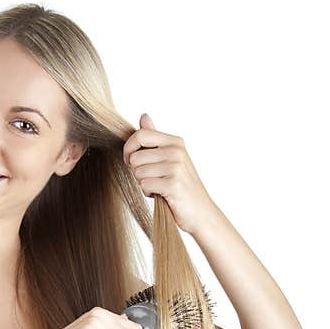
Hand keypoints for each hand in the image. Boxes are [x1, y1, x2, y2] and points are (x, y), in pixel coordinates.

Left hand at [122, 113, 222, 236]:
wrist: (200, 212)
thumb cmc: (181, 186)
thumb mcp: (169, 158)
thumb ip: (154, 137)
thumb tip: (144, 116)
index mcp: (175, 142)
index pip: (140, 134)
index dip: (128, 149)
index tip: (130, 161)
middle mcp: (176, 151)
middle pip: (135, 157)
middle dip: (137, 172)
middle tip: (153, 179)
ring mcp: (176, 167)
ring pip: (138, 172)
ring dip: (144, 184)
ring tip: (159, 187)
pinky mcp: (173, 184)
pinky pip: (144, 185)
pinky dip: (149, 193)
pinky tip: (161, 195)